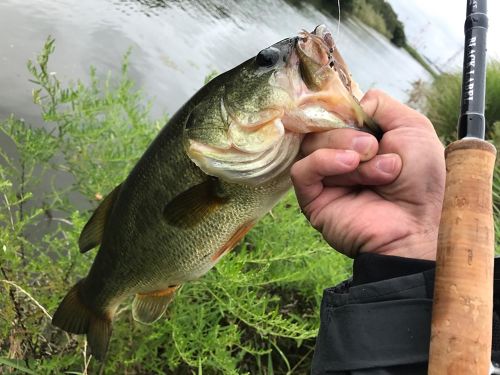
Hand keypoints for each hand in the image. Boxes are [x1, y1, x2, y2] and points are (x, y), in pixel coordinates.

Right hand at [290, 90, 444, 259]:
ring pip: (310, 145)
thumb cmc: (421, 179)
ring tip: (377, 169)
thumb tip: (352, 105)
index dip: (344, 112)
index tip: (366, 122)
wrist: (417, 224)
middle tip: (375, 149)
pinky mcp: (311, 199)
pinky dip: (323, 161)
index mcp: (357, 140)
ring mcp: (324, 178)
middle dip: (350, 134)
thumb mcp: (412, 127)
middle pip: (319, 126)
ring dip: (345, 149)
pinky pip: (301, 170)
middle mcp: (338, 156)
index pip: (333, 113)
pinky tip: (348, 164)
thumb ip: (381, 105)